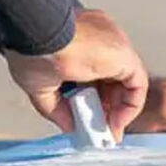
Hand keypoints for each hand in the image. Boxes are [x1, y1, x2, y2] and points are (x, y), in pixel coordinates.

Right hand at [3, 8, 148, 140]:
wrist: (36, 34)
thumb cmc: (29, 47)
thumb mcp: (40, 86)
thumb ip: (57, 108)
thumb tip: (68, 126)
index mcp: (78, 38)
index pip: (92, 72)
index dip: (91, 99)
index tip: (86, 118)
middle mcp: (99, 40)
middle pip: (110, 79)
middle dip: (105, 108)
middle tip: (97, 130)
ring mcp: (113, 45)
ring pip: (124, 83)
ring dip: (116, 111)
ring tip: (104, 131)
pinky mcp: (124, 55)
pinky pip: (137, 85)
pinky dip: (129, 108)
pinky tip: (115, 123)